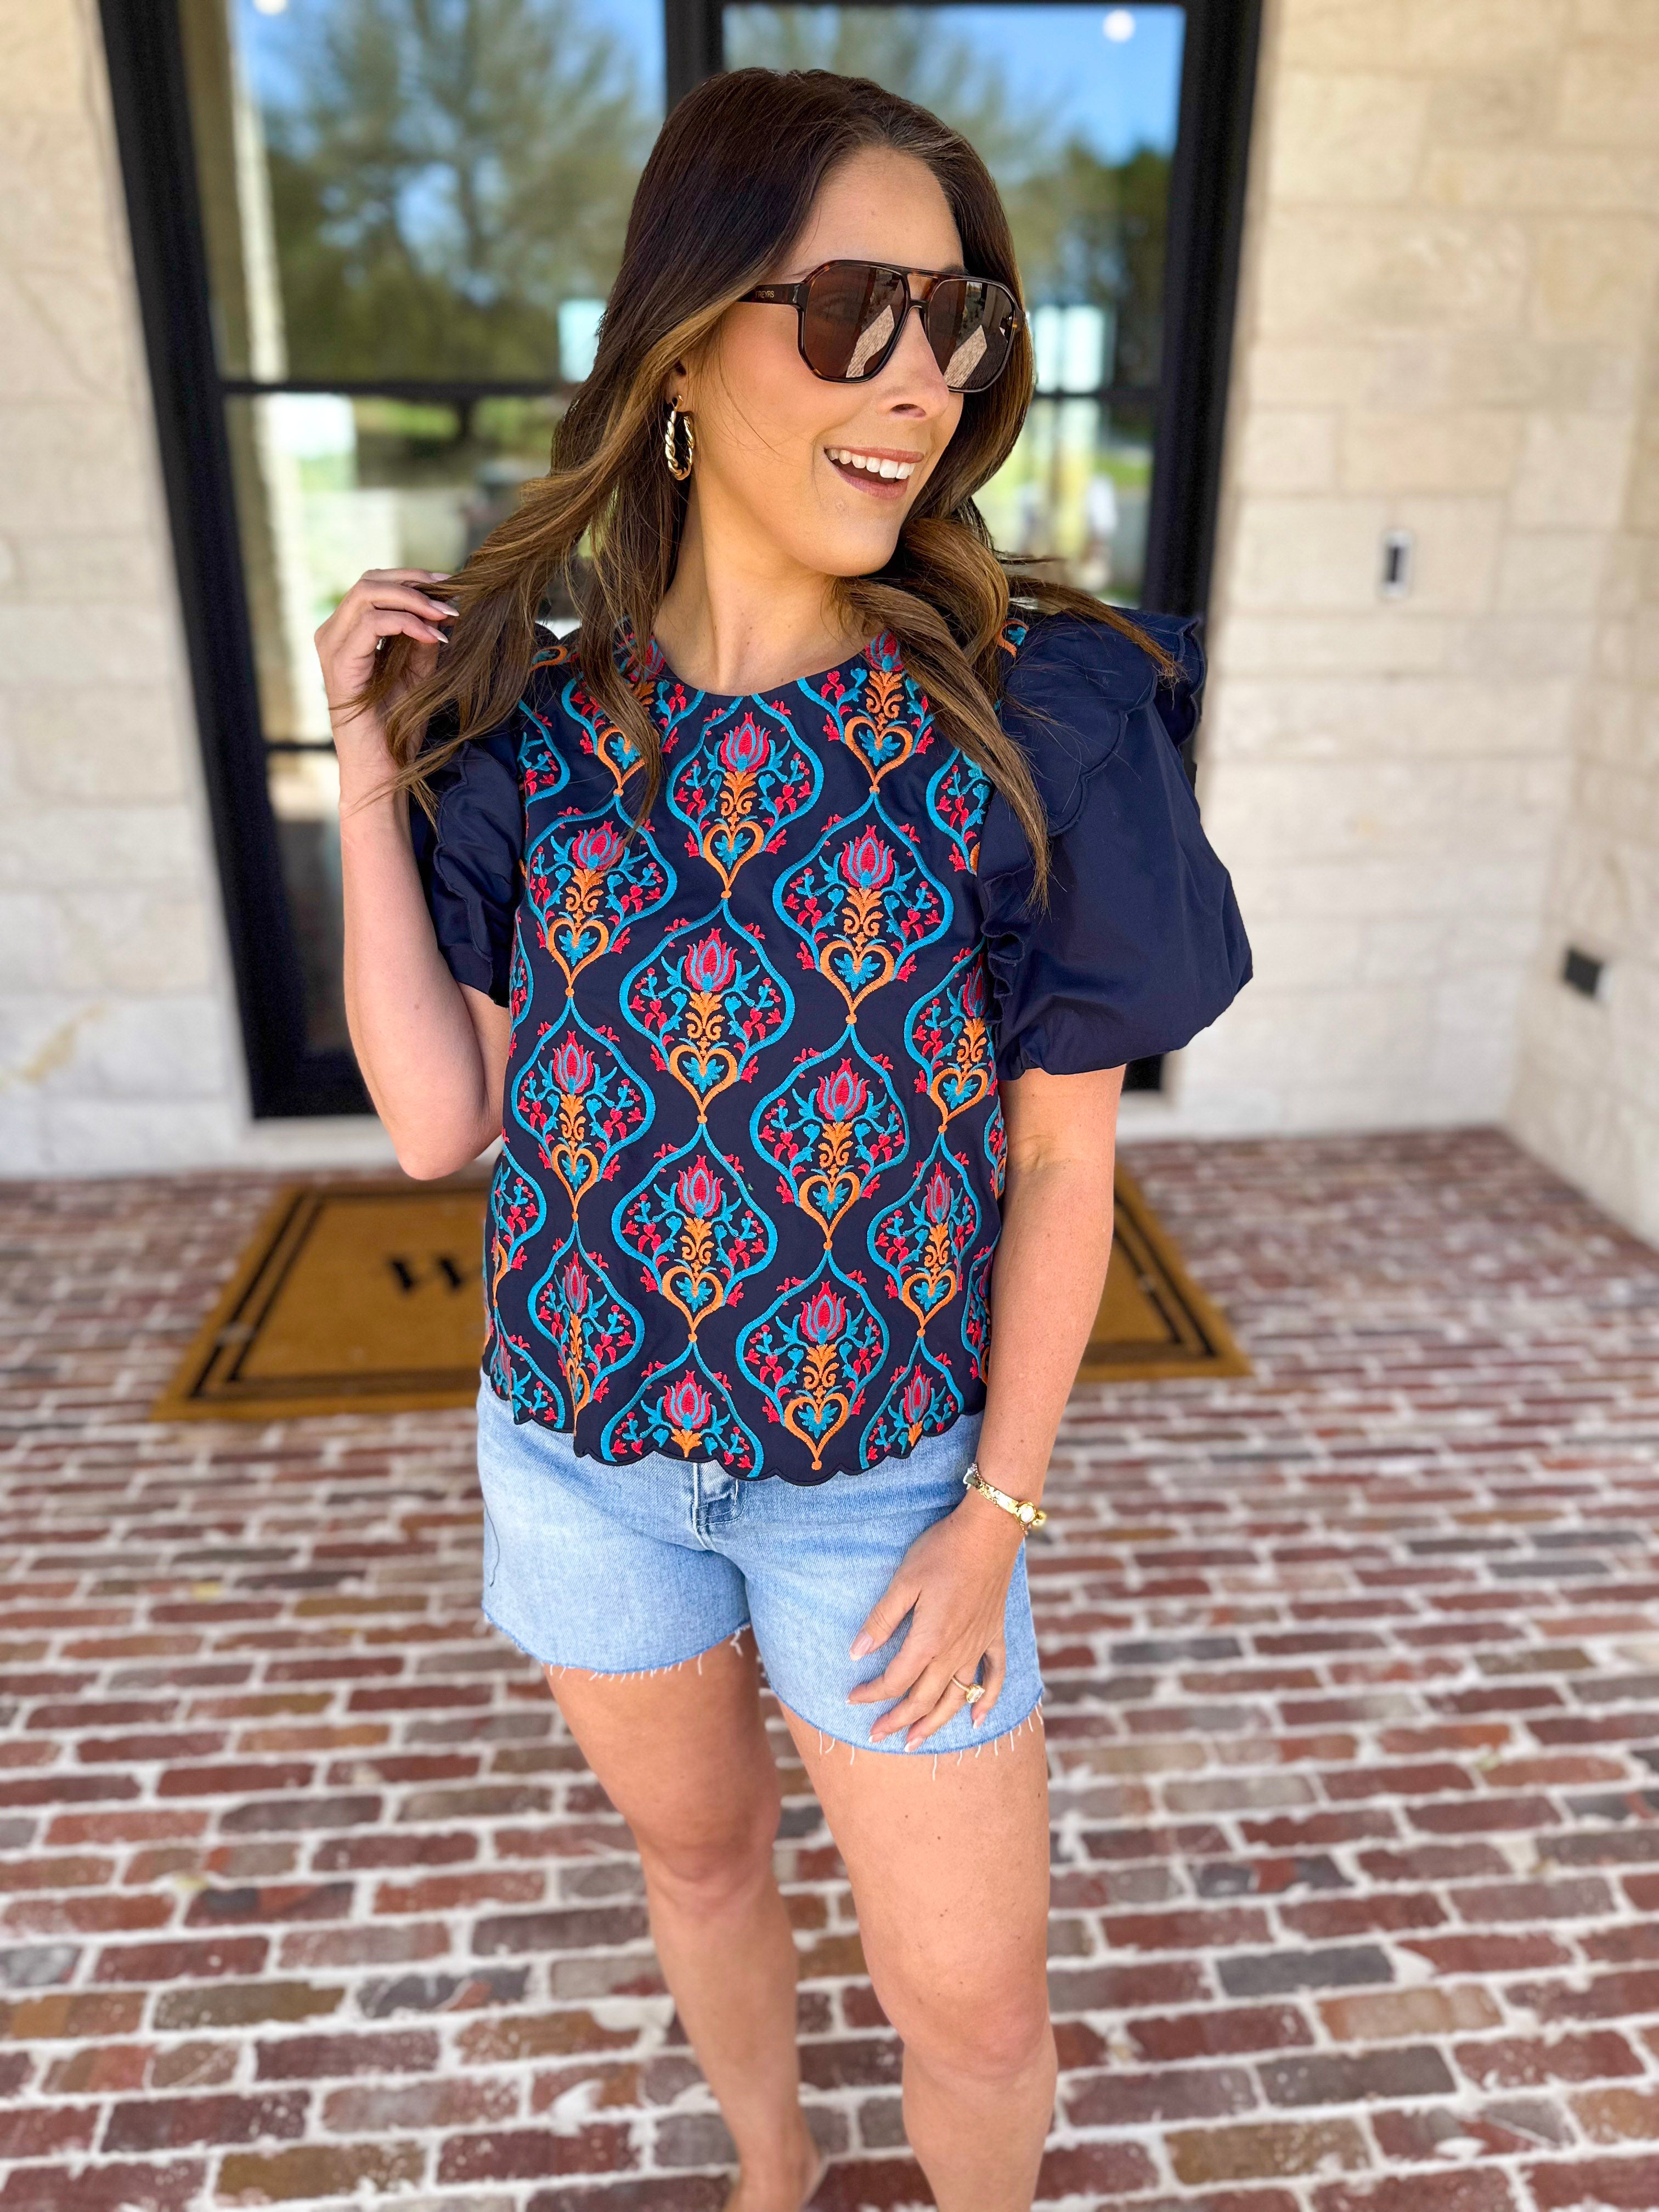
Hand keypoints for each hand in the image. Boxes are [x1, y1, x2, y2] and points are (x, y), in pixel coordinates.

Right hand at [312, 567, 456, 792]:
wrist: (383, 770)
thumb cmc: (397, 727)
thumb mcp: (418, 673)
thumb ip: (423, 639)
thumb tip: (444, 608)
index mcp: (347, 633)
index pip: (375, 585)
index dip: (413, 579)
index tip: (450, 587)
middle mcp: (333, 635)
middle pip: (369, 581)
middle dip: (414, 581)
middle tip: (450, 594)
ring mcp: (332, 648)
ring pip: (367, 594)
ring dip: (413, 599)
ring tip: (445, 615)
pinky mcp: (340, 666)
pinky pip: (371, 624)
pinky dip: (406, 622)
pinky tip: (431, 636)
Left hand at [846, 1490, 1025, 1748]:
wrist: (989, 1533)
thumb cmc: (942, 1552)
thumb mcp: (903, 1582)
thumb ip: (881, 1620)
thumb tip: (856, 1654)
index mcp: (929, 1641)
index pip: (895, 1680)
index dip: (872, 1693)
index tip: (852, 1698)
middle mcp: (955, 1653)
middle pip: (923, 1699)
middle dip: (897, 1720)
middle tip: (876, 1735)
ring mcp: (978, 1647)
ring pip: (957, 1699)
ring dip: (934, 1723)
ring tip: (915, 1741)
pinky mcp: (995, 1636)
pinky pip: (995, 1678)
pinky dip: (987, 1702)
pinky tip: (977, 1719)